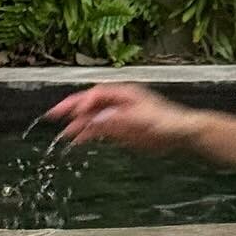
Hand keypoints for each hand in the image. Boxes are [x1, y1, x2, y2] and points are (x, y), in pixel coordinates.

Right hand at [42, 84, 196, 154]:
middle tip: (53, 114)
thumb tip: (97, 120)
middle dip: (71, 108)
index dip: (84, 102)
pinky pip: (99, 130)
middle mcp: (118, 102)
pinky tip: (77, 141)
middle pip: (90, 103)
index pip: (97, 94)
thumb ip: (120, 119)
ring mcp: (118, 116)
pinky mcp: (120, 130)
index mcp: (125, 94)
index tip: (74, 112)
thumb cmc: (169, 121)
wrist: (183, 133)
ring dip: (77, 125)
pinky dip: (87, 135)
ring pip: (92, 118)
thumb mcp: (144, 119)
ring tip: (63, 134)